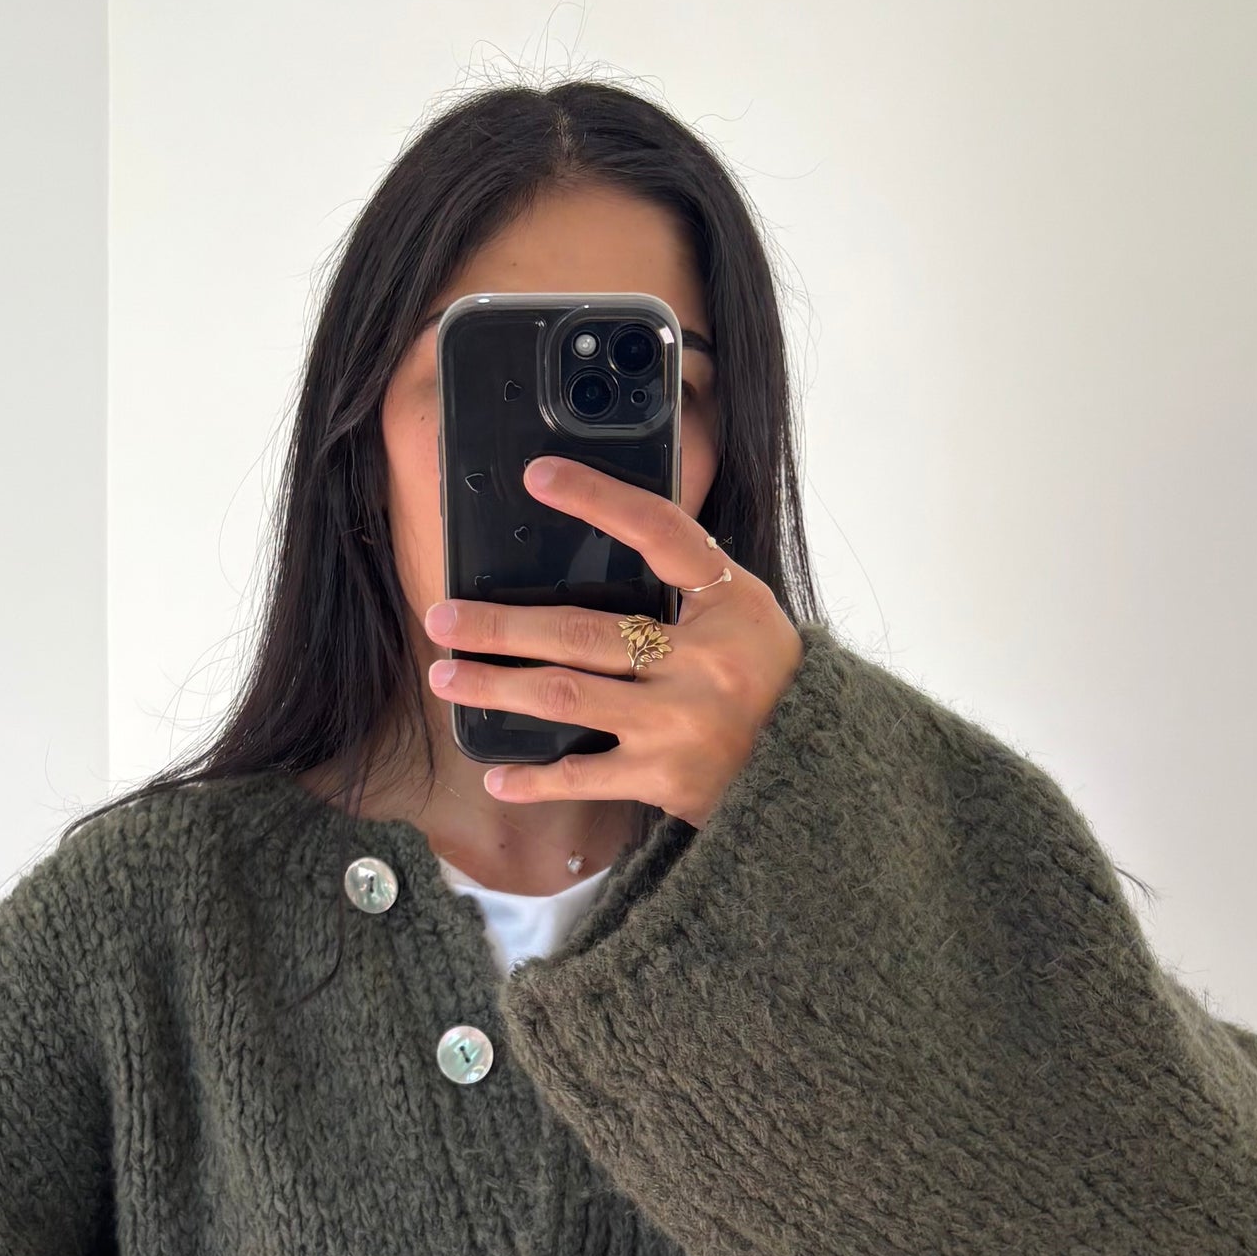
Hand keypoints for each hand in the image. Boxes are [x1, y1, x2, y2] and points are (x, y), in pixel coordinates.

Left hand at [424, 454, 804, 828]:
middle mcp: (701, 662)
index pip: (659, 532)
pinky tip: (496, 775)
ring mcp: (678, 724)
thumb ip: (688, 586)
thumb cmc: (769, 685)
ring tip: (446, 677)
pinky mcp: (664, 779)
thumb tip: (598, 548)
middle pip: (581, 631)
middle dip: (503, 624)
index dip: (598, 499)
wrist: (814, 776)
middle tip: (442, 616)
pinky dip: (535, 779)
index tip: (539, 476)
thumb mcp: (745, 617)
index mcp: (727, 605)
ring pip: (566, 697)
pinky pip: (583, 777)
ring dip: (497, 685)